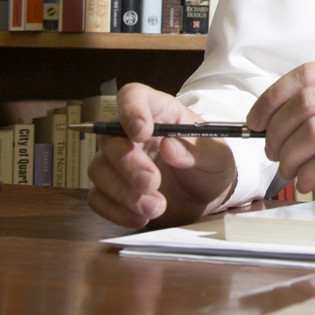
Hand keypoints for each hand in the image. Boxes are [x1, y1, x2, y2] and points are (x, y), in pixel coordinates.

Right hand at [86, 83, 237, 228]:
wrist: (207, 196)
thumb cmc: (211, 165)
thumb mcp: (218, 155)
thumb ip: (198, 150)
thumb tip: (169, 146)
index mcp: (160, 113)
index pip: (134, 96)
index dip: (131, 110)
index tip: (141, 133)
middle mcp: (132, 134)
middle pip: (109, 138)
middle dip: (128, 164)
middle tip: (152, 182)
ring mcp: (118, 162)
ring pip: (98, 169)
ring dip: (123, 192)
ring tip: (157, 207)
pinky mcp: (112, 190)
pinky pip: (97, 198)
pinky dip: (115, 211)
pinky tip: (142, 217)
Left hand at [247, 59, 314, 211]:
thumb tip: (283, 112)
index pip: (308, 74)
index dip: (272, 97)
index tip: (255, 119)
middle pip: (306, 103)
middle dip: (275, 131)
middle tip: (270, 151)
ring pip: (314, 132)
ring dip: (288, 156)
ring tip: (287, 170)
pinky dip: (308, 175)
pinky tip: (306, 183)